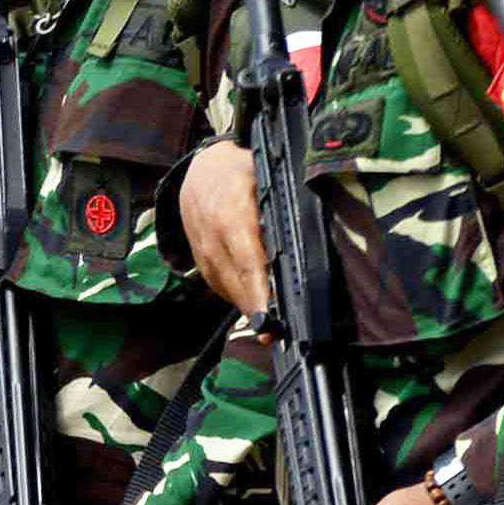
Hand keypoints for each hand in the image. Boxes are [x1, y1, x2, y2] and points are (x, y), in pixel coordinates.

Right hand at [179, 140, 268, 317]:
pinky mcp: (198, 259)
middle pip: (237, 281)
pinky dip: (235, 297)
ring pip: (225, 287)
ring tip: (268, 328)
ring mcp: (202, 250)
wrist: (198, 171)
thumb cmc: (238, 172)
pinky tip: (253, 304)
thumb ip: (280, 202)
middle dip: (256, 308)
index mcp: (232, 213)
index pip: (249, 259)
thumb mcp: (263, 174)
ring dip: (247, 307)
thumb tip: (305, 229)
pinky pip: (217, 284)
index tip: (270, 316)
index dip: (260, 290)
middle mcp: (213, 236)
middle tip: (276, 334)